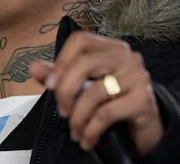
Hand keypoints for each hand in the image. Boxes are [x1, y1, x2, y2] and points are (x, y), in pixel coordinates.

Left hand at [30, 32, 162, 156]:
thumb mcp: (84, 88)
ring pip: (94, 92)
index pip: (81, 40)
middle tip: (62, 112)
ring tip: (75, 131)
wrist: (145, 130)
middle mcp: (127, 57)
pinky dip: (91, 130)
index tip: (50, 84)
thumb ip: (60, 77)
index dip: (61, 60)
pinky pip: (106, 113)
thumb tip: (35, 67)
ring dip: (78, 118)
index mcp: (111, 48)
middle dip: (65, 91)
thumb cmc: (113, 104)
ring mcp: (138, 77)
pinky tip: (87, 139)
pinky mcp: (144, 100)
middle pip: (85, 63)